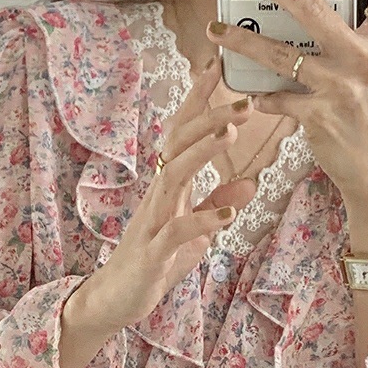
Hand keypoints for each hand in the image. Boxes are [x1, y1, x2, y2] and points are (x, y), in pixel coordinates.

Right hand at [87, 61, 256, 330]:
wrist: (116, 298)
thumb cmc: (154, 260)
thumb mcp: (193, 231)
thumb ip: (216, 205)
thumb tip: (250, 183)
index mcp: (169, 186)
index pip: (182, 134)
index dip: (198, 102)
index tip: (217, 69)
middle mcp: (158, 195)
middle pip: (179, 145)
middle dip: (209, 119)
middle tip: (244, 100)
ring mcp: (152, 221)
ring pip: (174, 176)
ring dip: (202, 153)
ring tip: (231, 135)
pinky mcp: (153, 252)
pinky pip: (177, 231)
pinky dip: (202, 220)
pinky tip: (229, 215)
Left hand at [206, 0, 367, 203]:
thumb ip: (350, 46)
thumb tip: (305, 22)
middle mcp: (363, 59)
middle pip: (315, 9)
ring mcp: (341, 88)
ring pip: (282, 54)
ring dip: (243, 41)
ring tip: (216, 30)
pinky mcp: (320, 116)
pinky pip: (277, 98)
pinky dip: (259, 96)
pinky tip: (248, 94)